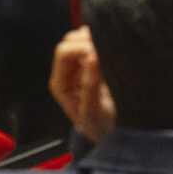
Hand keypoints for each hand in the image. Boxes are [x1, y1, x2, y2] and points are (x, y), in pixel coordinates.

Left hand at [48, 27, 116, 141]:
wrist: (109, 135)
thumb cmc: (99, 127)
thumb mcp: (94, 111)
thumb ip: (91, 85)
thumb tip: (92, 58)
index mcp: (61, 83)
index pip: (64, 52)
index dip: (81, 48)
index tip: (100, 54)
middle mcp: (67, 72)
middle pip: (70, 41)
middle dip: (88, 40)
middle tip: (107, 51)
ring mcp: (79, 67)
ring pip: (81, 38)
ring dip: (95, 40)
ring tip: (110, 52)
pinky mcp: (93, 64)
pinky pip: (94, 44)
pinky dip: (102, 42)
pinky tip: (112, 53)